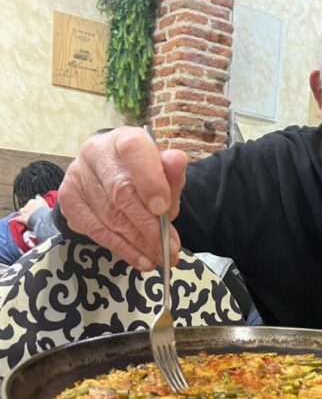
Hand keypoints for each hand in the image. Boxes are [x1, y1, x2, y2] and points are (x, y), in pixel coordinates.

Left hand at [17, 196, 47, 225]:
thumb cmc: (44, 210)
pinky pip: (17, 218)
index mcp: (31, 201)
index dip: (33, 205)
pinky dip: (16, 219)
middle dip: (28, 209)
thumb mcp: (43, 201)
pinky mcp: (22, 219)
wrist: (42, 218)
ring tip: (28, 216)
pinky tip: (15, 219)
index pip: (31, 202)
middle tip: (34, 213)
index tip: (37, 208)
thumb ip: (39, 198)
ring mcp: (24, 212)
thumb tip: (37, 196)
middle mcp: (27, 206)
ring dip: (23, 213)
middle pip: (26, 206)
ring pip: (21, 211)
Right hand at [58, 126, 186, 269]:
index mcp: (123, 139)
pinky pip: (95, 230)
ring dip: (138, 242)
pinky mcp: (68, 200)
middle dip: (148, 225)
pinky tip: (140, 259)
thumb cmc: (143, 176)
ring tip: (160, 257)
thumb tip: (176, 160)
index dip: (149, 180)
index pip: (134, 151)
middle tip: (169, 247)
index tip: (163, 208)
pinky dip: (121, 248)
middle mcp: (94, 152)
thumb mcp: (164, 174)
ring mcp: (77, 176)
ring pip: (109, 216)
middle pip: (120, 191)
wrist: (113, 177)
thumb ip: (172, 172)